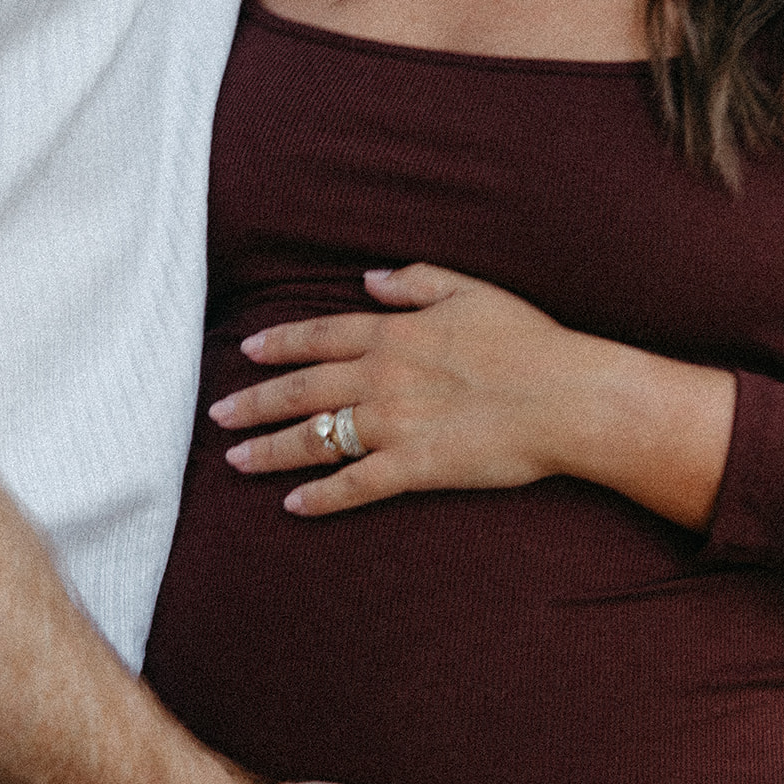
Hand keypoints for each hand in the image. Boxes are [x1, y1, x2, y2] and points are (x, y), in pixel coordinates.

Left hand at [212, 263, 591, 515]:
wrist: (567, 396)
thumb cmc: (531, 342)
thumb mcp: (473, 291)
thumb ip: (416, 282)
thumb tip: (369, 277)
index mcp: (396, 333)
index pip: (319, 336)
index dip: (278, 343)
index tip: (247, 350)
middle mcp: (383, 377)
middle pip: (301, 388)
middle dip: (253, 401)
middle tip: (217, 413)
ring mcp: (394, 424)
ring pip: (315, 438)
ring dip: (270, 450)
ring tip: (235, 460)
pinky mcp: (414, 467)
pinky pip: (355, 485)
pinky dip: (321, 497)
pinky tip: (293, 506)